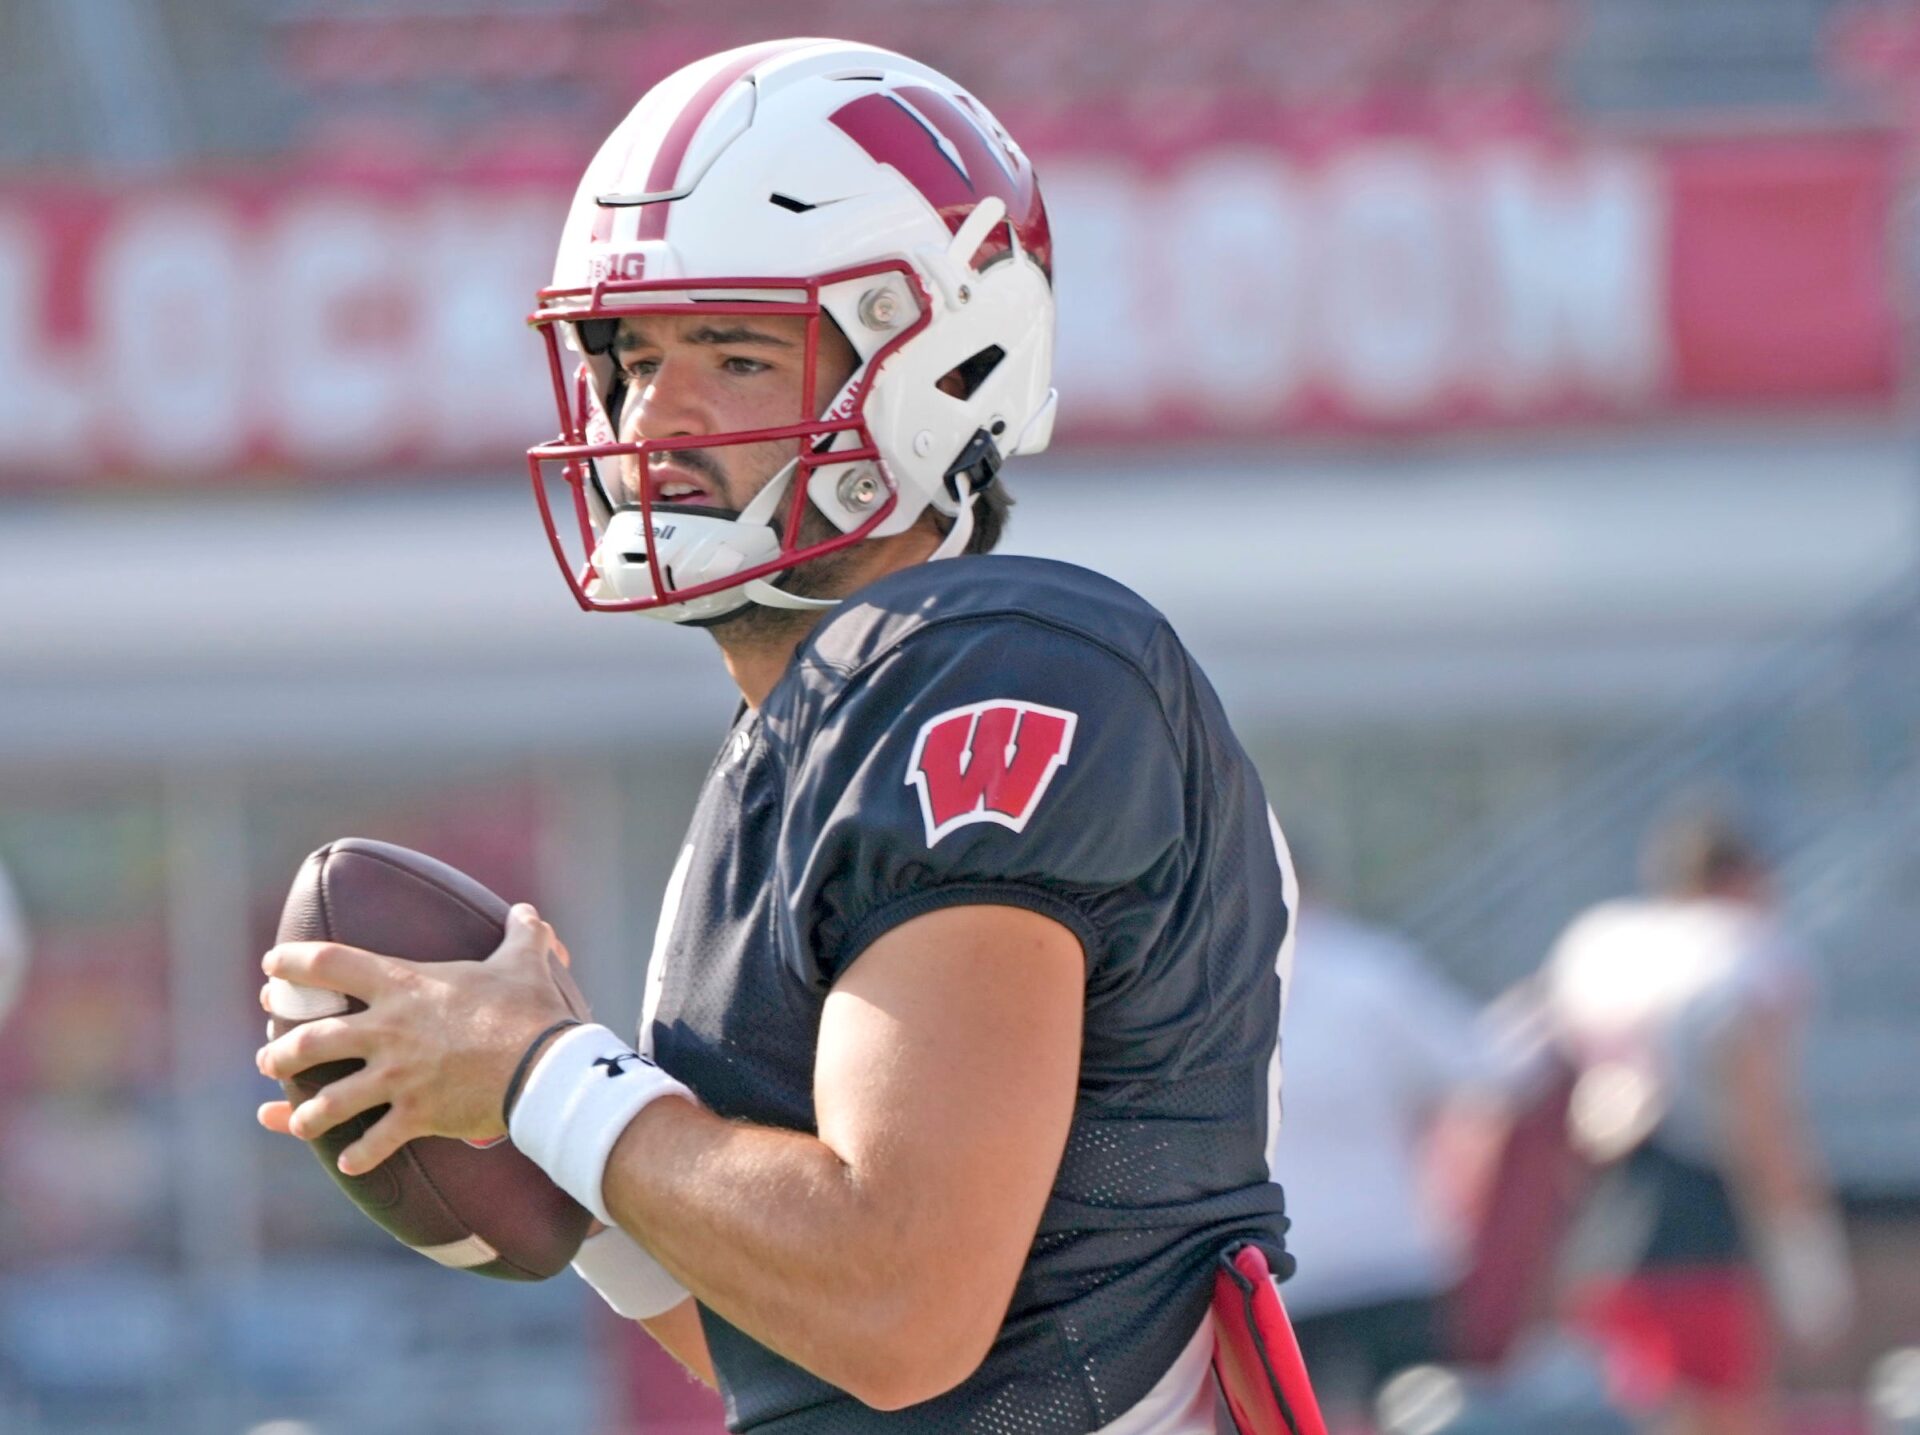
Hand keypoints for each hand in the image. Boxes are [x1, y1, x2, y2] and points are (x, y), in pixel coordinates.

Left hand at [256, 904, 585, 1175]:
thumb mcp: (525, 962)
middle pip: (312, 1040)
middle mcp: (388, 1031)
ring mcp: (398, 1076)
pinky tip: (349, 1164)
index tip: (271, 966)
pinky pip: (375, 1142)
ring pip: (330, 1100)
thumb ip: (522, 935)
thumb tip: (529, 914)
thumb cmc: (530, 1009)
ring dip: (306, 1115)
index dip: (292, 962)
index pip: (330, 963)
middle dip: (282, 1051)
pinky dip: (359, 1156)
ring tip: (299, 1122)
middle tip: (269, 1058)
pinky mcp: (416, 1115)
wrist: (545, 1066)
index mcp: (403, 985)